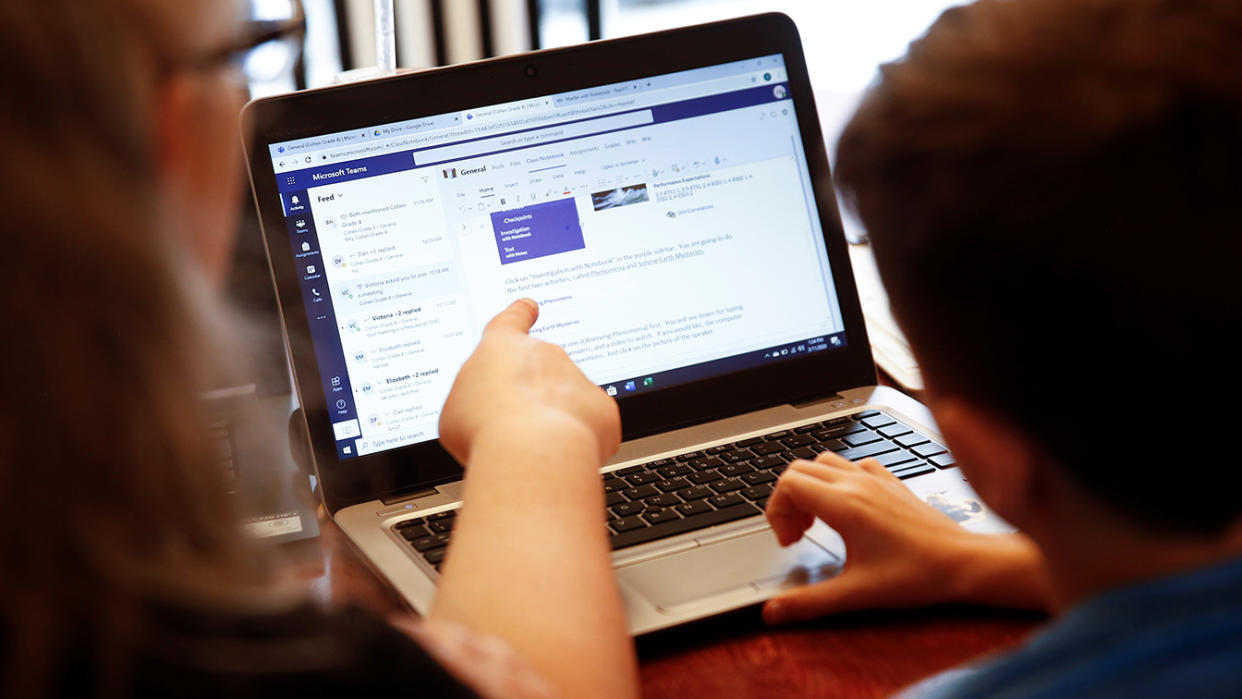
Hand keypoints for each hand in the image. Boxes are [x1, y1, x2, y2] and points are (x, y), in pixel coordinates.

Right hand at [439, 299, 620, 466]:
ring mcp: (576, 377)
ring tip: (533, 447)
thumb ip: (474, 400)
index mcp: (501, 347)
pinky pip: (590, 423)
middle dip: (533, 398)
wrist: (529, 452)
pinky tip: (558, 453)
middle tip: (515, 430)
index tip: (529, 308)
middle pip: (541, 371)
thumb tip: (486, 414)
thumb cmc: (484, 428)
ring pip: (566, 401)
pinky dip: (578, 440)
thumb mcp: (455, 410)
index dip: (520, 314)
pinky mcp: (601, 405)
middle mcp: (544, 354)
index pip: (512, 320)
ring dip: (553, 423)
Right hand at [763, 451, 1046, 623]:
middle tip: (798, 535)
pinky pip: (854, 465)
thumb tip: (772, 612)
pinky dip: (839, 480)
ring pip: (824, 462)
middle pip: (799, 469)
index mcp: (845, 505)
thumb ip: (809, 602)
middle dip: (788, 501)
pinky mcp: (892, 483)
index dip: (776, 511)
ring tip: (817, 521)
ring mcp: (876, 480)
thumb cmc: (917, 575)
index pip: (788, 484)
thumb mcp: (856, 593)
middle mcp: (858, 484)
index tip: (789, 541)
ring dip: (810, 488)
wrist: (963, 563)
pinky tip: (848, 508)